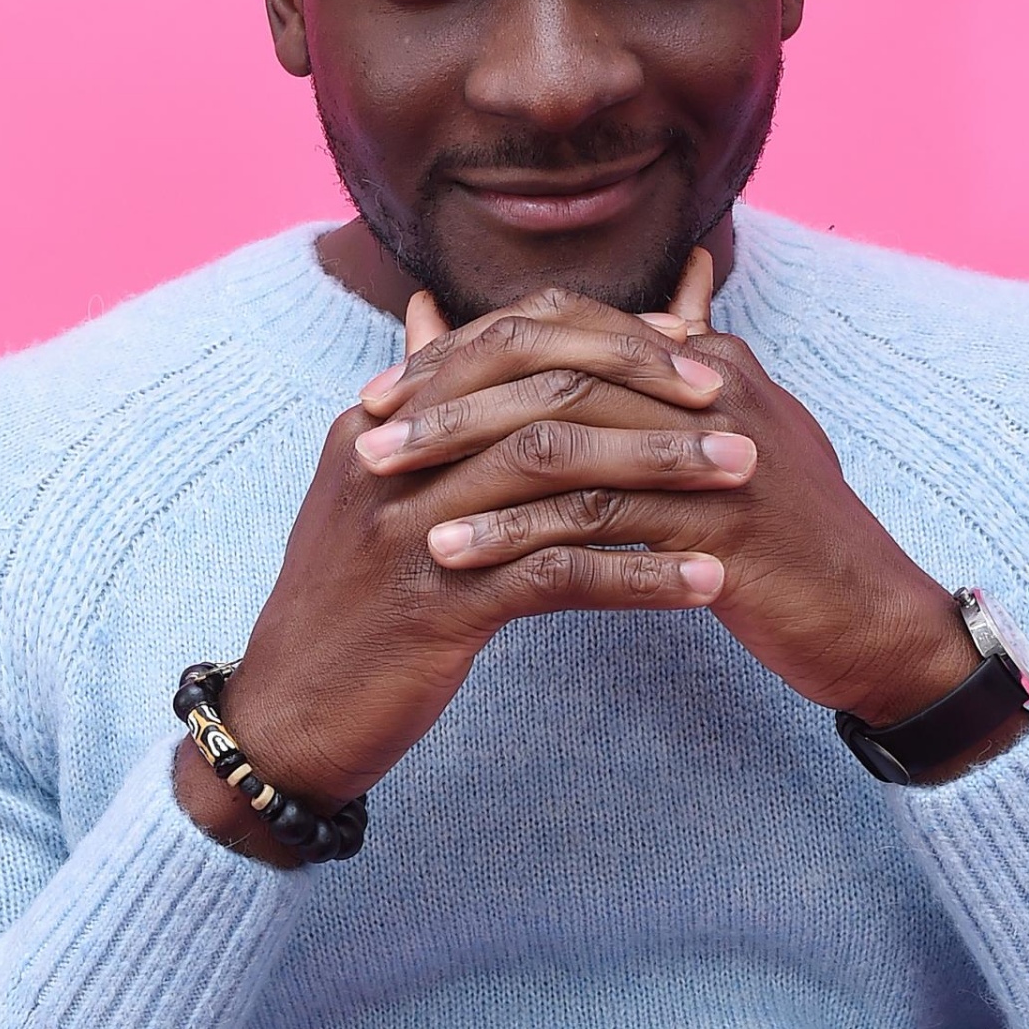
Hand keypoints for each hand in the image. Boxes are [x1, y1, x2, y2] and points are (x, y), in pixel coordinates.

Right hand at [174, 260, 740, 862]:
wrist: (286, 719)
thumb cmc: (348, 597)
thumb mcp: (370, 483)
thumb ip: (414, 400)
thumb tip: (427, 309)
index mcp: (385, 418)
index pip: (512, 340)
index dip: (611, 340)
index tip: (695, 355)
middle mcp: (393, 459)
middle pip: (543, 397)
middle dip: (652, 399)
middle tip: (737, 418)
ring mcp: (410, 533)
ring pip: (557, 477)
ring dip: (661, 475)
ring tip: (742, 484)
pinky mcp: (435, 610)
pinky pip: (556, 577)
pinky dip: (639, 575)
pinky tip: (704, 583)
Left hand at [359, 258, 972, 731]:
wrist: (873, 620)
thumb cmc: (780, 535)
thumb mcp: (709, 449)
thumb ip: (641, 399)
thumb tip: (579, 361)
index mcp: (700, 357)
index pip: (562, 324)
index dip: (471, 349)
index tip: (396, 385)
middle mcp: (709, 386)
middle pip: (550, 368)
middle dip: (450, 395)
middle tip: (370, 427)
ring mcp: (718, 452)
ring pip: (563, 439)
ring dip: (464, 463)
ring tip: (387, 487)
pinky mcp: (720, 527)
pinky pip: (595, 523)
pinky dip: (516, 537)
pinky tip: (455, 560)